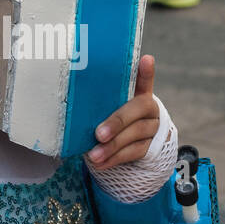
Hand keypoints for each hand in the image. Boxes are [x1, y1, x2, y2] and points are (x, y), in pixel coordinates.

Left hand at [87, 54, 158, 169]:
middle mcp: (150, 108)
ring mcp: (152, 129)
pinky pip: (133, 154)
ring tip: (93, 155)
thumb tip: (73, 84)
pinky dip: (114, 160)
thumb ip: (101, 97)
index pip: (144, 79)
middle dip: (117, 123)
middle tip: (99, 134)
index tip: (146, 59)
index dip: (146, 71)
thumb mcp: (110, 104)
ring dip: (112, 147)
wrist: (132, 140)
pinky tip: (100, 164)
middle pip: (137, 111)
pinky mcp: (149, 148)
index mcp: (140, 93)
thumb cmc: (113, 115)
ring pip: (135, 136)